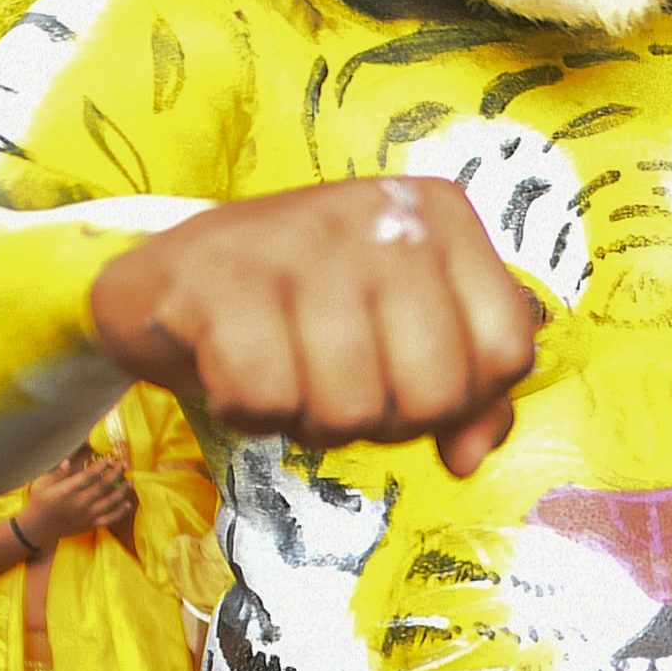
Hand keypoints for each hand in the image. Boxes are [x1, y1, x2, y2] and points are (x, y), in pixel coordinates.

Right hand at [23, 454, 134, 542]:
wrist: (37, 529)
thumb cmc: (39, 503)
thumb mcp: (42, 485)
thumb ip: (57, 473)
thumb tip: (68, 461)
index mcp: (66, 491)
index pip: (89, 475)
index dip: (102, 466)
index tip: (110, 458)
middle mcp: (79, 503)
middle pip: (103, 486)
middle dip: (116, 473)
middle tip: (124, 464)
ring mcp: (86, 516)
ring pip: (110, 502)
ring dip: (122, 491)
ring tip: (129, 482)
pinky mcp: (90, 525)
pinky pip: (109, 519)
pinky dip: (120, 512)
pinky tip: (127, 504)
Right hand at [90, 177, 537, 477]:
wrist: (165, 282)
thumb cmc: (303, 314)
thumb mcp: (401, 334)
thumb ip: (466, 392)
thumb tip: (470, 456)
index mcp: (441, 217)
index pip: (507, 349)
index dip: (459, 400)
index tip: (403, 379)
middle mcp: (379, 214)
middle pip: (435, 389)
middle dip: (384, 421)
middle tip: (336, 385)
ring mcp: (298, 237)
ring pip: (352, 405)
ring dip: (311, 421)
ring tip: (286, 375)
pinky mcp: (218, 275)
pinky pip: (266, 399)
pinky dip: (248, 414)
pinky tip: (235, 373)